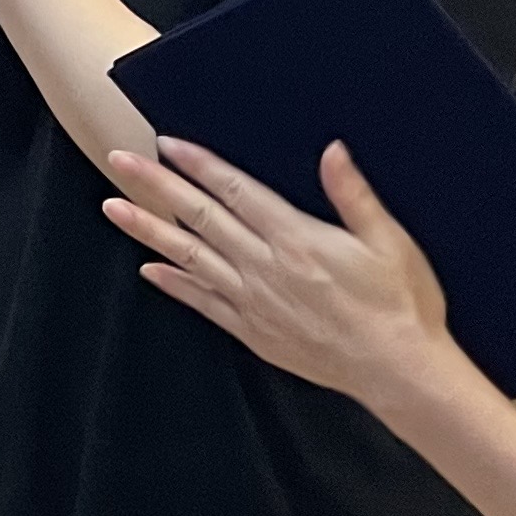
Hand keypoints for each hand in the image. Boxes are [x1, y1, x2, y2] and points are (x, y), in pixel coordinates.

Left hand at [101, 135, 471, 420]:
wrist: (400, 372)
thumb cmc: (402, 304)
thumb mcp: (389, 243)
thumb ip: (354, 196)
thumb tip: (332, 150)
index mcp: (297, 239)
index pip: (236, 191)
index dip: (199, 165)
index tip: (165, 143)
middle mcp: (265, 267)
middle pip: (200, 218)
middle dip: (155, 186)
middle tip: (118, 161)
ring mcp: (254, 301)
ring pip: (190, 258)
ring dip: (149, 231)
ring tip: (112, 208)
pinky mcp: (254, 331)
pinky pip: (204, 303)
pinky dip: (174, 284)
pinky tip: (149, 269)